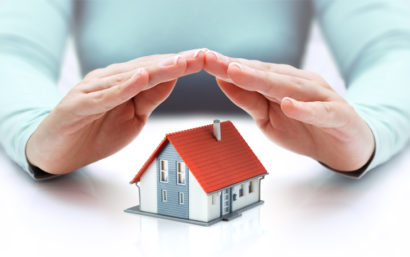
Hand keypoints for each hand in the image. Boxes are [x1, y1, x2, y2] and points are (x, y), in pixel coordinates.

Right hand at [26, 49, 205, 173]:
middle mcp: (109, 80)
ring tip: (179, 63)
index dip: (180, 65)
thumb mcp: (133, 117)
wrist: (57, 151)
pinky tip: (140, 78)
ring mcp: (92, 90)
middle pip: (147, 68)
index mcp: (124, 82)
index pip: (156, 70)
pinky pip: (104, 96)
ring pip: (129, 77)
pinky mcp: (78, 105)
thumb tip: (173, 80)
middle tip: (200, 56)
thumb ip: (150, 98)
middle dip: (176, 63)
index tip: (205, 60)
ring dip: (156, 70)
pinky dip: (123, 87)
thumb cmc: (95, 132)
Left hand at [204, 51, 374, 170]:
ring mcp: (319, 96)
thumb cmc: (305, 128)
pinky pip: (320, 111)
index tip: (202, 59)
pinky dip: (305, 109)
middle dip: (236, 67)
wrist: (346, 145)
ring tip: (238, 73)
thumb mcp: (268, 118)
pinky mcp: (338, 114)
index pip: (250, 72)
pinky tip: (289, 104)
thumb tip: (222, 81)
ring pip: (289, 87)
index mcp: (281, 82)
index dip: (225, 66)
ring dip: (262, 80)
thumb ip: (249, 100)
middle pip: (265, 74)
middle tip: (211, 60)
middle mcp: (299, 83)